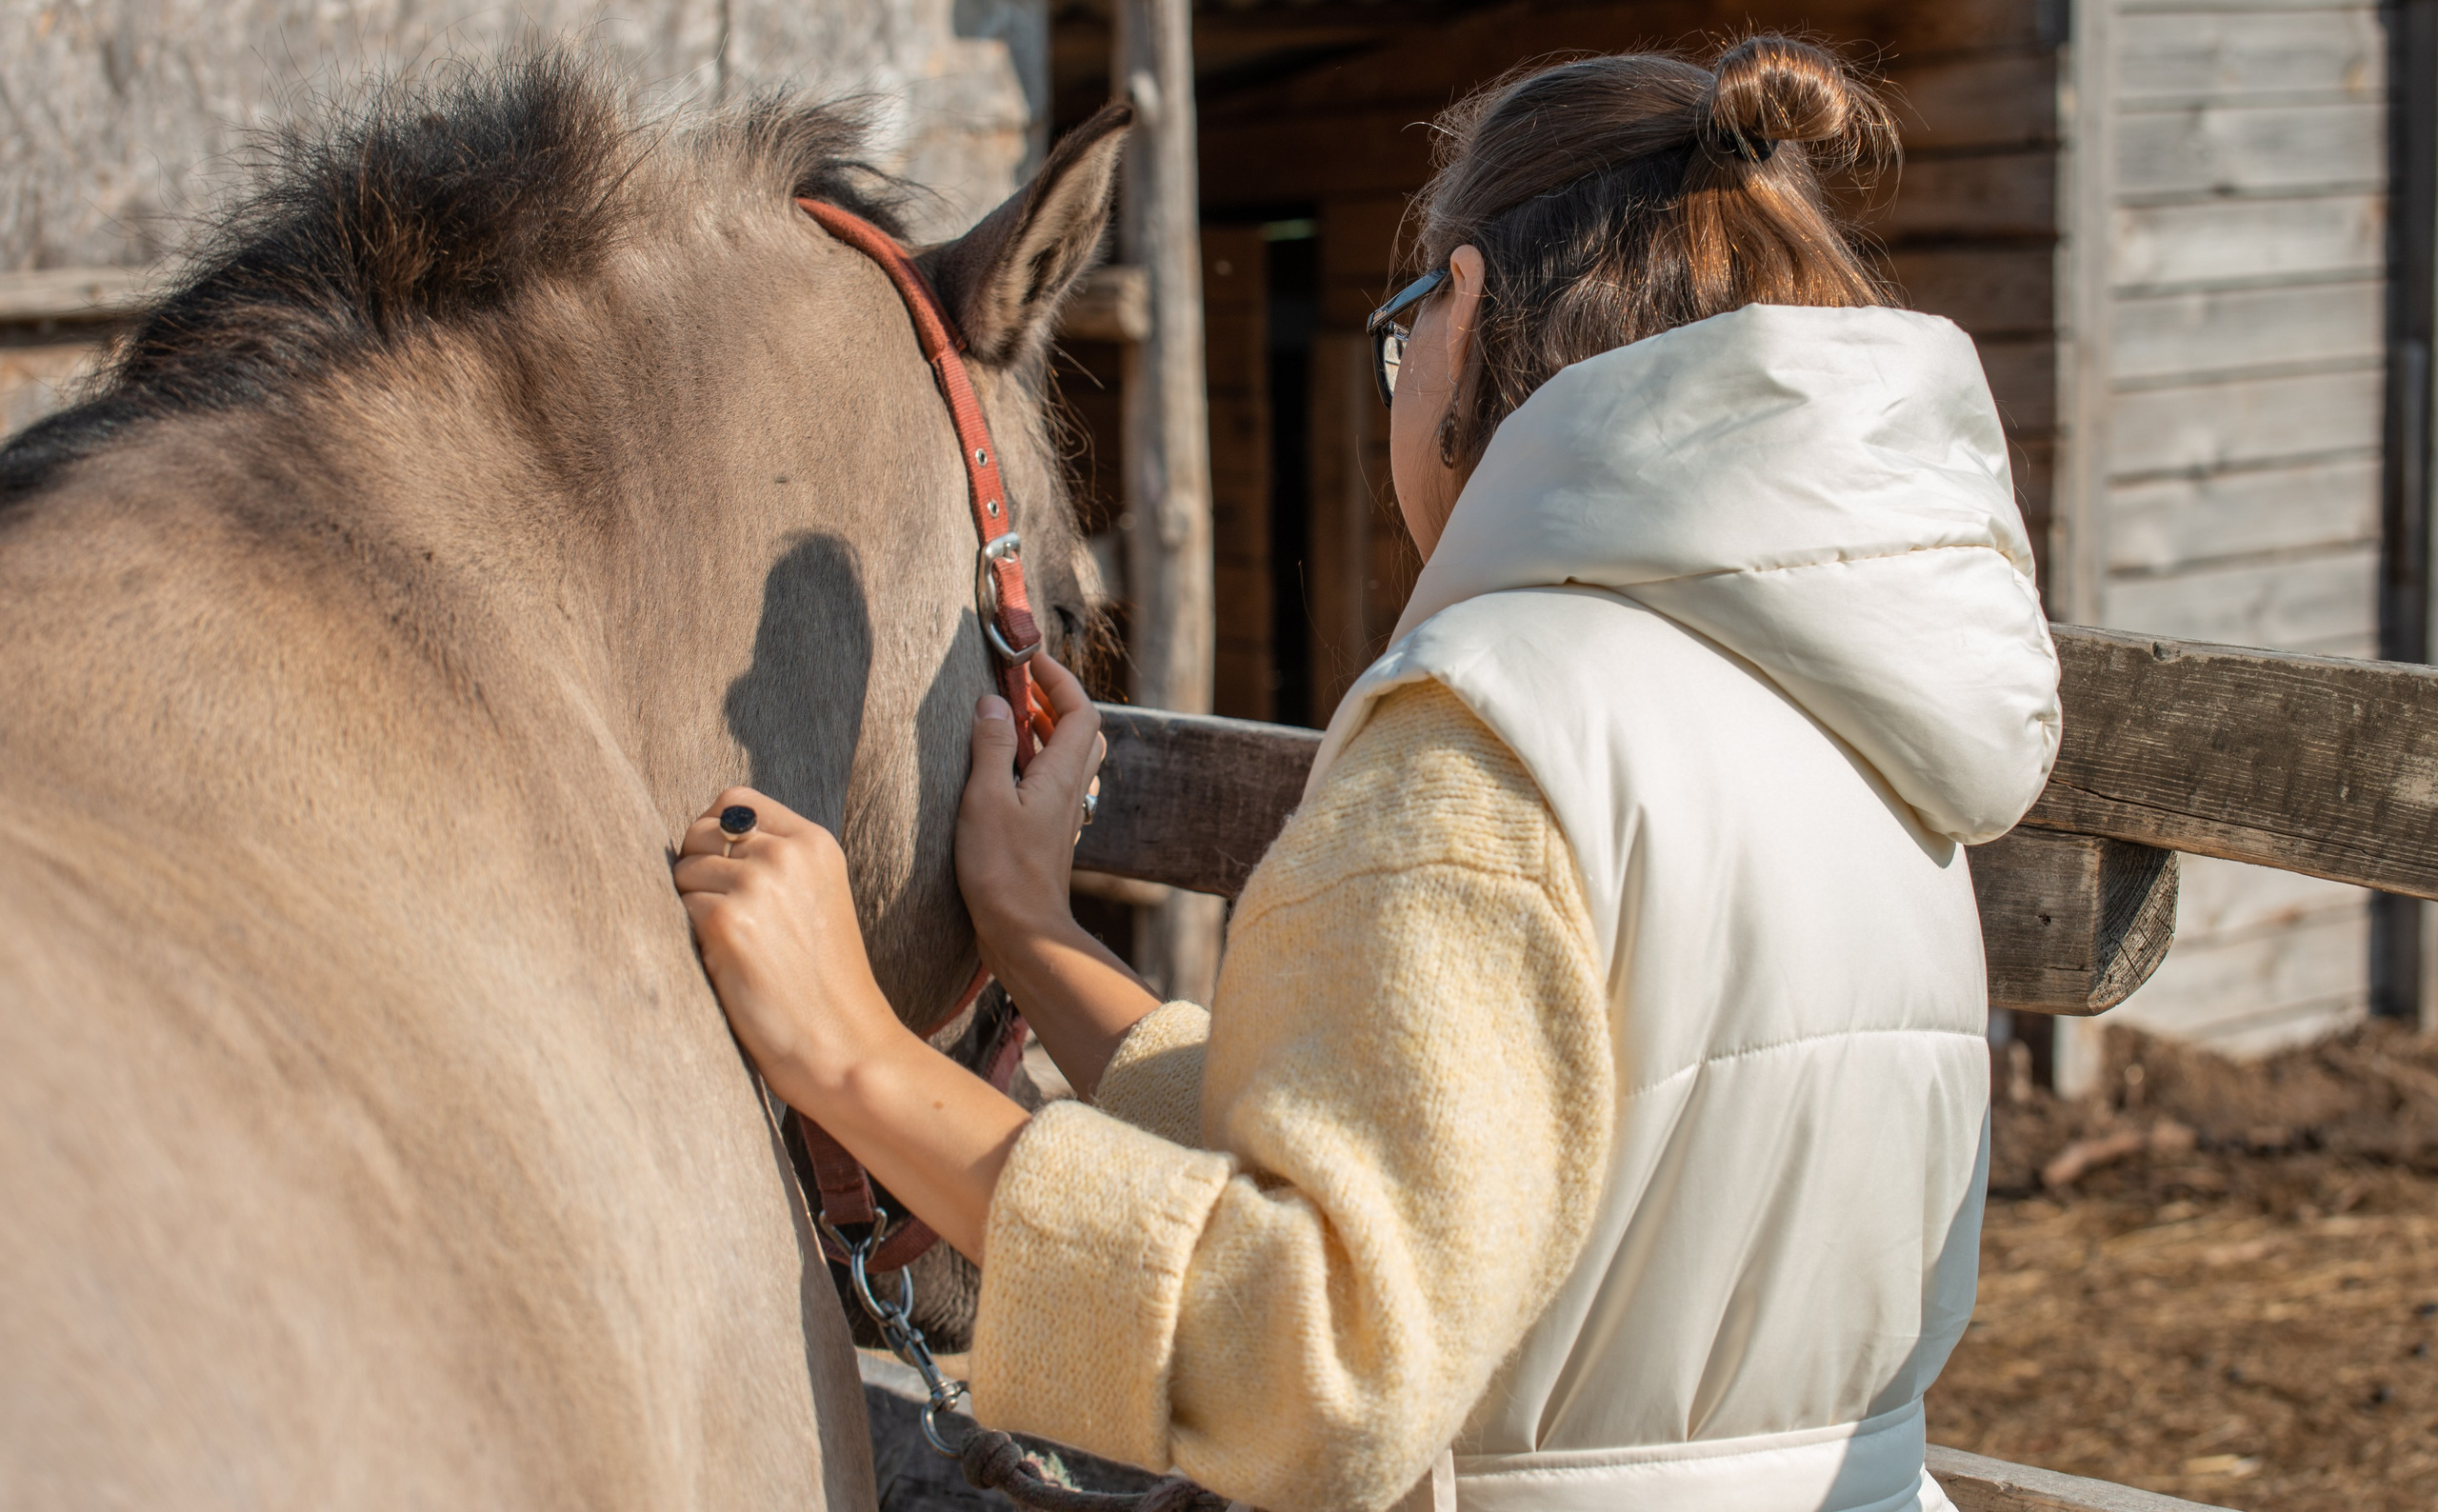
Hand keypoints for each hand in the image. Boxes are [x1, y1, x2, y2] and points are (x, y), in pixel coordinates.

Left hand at [673, 788, 1030, 1263]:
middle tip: (728, 920)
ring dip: (693, 908)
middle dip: (699, 870)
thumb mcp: (815, 898)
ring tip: (733, 947)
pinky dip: (692, 937)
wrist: (843, 1045)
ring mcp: (759, 884)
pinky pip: (679, 909)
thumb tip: (700, 837)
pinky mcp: (728, 923)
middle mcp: (788, 853)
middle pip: (700, 831)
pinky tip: (727, 965)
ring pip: (684, 871)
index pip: (734, 800)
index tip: (725, 874)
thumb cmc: (822, 983)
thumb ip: (774, 861)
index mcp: (815, 843)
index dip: (715, 834)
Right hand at [955, 653, 1106, 963]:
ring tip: (1010, 720)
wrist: (1023, 931)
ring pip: (1070, 758)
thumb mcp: (985, 799)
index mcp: (1063, 775)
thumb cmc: (1002, 870)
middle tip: (1019, 687)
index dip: (1060, 680)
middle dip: (1055, 700)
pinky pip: (1055, 784)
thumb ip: (991, 746)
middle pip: (1082, 731)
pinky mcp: (1050, 835)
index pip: (1080, 711)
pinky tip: (1008, 771)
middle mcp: (1072, 791)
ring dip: (1046, 731)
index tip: (1030, 660)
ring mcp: (1063, 815)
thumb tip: (994, 701)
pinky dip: (1037, 762)